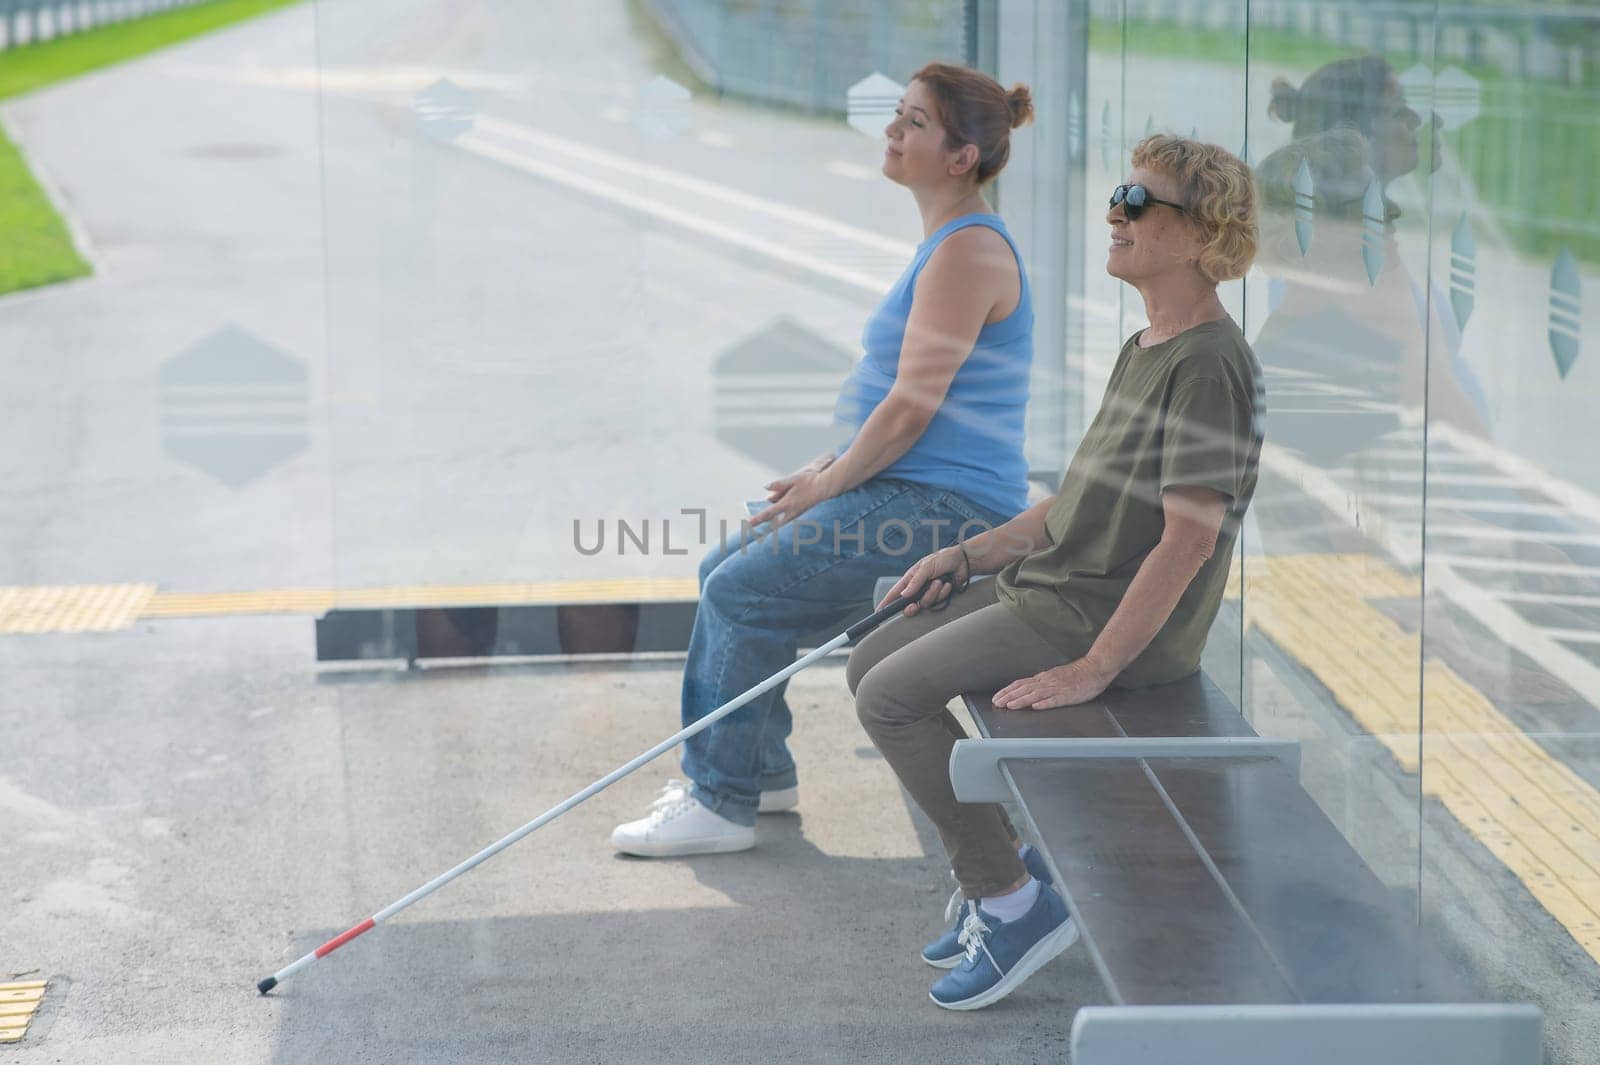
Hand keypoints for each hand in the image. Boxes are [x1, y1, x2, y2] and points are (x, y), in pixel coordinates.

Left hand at [748, 468, 831, 528]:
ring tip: (767, 523)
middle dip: (766, 526)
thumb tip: (766, 488)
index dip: (758, 519)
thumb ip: (778, 485)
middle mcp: (792, 512)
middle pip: (775, 523)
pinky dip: (783, 517)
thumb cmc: (811, 482)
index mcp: (787, 504)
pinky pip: (789, 517)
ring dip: (774, 523)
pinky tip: (781, 513)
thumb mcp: (793, 480)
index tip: (749, 524)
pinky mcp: (803, 512)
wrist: (827, 487)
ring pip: (783, 521)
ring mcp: (798, 514)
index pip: (769, 513)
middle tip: (757, 528)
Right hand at [877, 546, 968, 616]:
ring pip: (926, 605)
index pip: (895, 593)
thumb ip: (915, 581)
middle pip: (910, 606)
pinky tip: (948, 585)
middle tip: (914, 606)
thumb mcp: (926, 566)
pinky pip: (938, 604)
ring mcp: (929, 594)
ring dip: (934, 594)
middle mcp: (918, 588)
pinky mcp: (940, 598)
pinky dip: (944, 595)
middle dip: (913, 607)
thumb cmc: (943, 559)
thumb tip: (904, 595)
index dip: (886, 603)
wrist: (964, 562)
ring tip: (940, 582)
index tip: (879, 612)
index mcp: (911, 579)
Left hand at [992, 658, 1111, 709]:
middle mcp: (1047, 682)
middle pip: (1024, 689)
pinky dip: (1044, 704)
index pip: (1021, 684)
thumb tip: (1027, 688)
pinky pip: (1055, 700)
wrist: (1094, 668)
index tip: (997, 697)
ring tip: (1010, 706)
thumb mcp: (1054, 675)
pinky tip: (1036, 707)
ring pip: (1035, 694)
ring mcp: (1057, 688)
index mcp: (1043, 678)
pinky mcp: (1068, 695)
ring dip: (1021, 700)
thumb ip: (1042, 682)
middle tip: (996, 703)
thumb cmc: (1076, 673)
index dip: (1007, 690)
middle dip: (1009, 696)